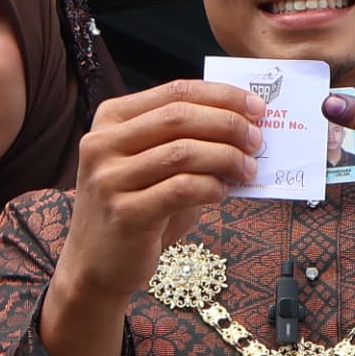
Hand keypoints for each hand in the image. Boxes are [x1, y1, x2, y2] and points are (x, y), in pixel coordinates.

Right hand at [43, 81, 265, 355]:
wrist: (96, 263)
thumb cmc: (137, 207)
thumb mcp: (153, 165)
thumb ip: (187, 141)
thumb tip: (247, 127)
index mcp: (110, 119)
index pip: (175, 92)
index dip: (222, 97)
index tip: (258, 107)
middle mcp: (102, 143)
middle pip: (180, 117)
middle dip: (228, 124)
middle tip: (257, 139)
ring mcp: (109, 178)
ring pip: (183, 152)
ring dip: (226, 157)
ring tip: (247, 169)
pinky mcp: (124, 213)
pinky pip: (182, 189)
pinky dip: (211, 188)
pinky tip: (223, 193)